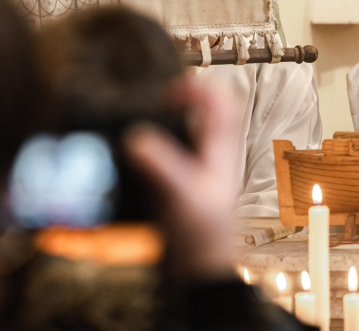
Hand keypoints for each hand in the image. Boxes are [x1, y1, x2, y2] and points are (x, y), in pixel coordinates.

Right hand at [125, 75, 241, 281]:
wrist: (200, 269)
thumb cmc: (200, 235)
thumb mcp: (179, 195)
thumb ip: (160, 165)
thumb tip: (136, 137)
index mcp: (221, 151)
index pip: (223, 104)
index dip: (199, 90)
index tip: (168, 95)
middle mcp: (214, 155)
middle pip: (212, 111)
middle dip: (187, 98)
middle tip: (158, 100)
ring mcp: (202, 168)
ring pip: (195, 130)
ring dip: (175, 119)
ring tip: (147, 117)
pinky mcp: (187, 183)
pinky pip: (179, 151)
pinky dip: (163, 142)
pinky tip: (140, 151)